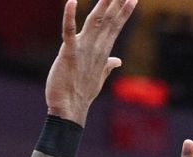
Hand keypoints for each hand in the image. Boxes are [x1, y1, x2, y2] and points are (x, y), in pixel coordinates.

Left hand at [45, 0, 136, 124]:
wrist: (69, 110)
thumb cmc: (81, 94)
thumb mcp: (98, 78)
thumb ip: (108, 66)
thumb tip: (118, 61)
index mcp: (102, 52)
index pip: (115, 27)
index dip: (124, 12)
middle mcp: (95, 48)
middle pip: (108, 19)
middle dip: (116, 2)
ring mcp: (83, 50)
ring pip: (94, 21)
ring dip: (102, 3)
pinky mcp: (68, 53)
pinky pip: (68, 31)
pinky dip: (69, 16)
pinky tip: (72, 1)